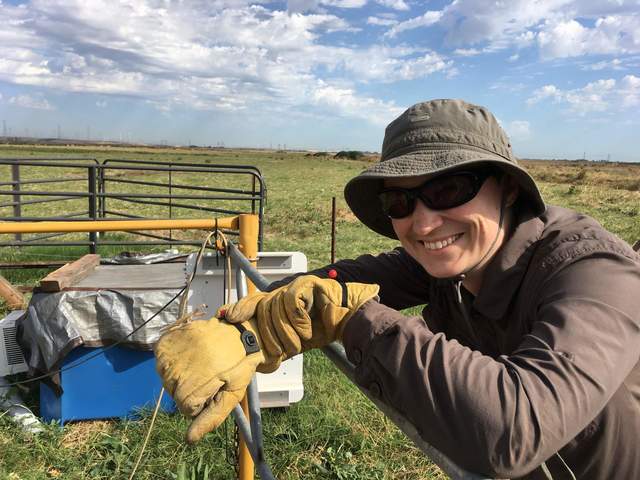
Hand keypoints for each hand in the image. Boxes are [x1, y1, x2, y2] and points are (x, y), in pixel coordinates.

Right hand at [154, 317, 263, 442]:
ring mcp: (174, 350)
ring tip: (200, 362)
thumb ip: (211, 418)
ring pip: (165, 376)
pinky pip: (161, 356)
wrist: (243, 332)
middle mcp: (179, 368)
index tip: (215, 387)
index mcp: (195, 384)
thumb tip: (189, 439)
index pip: (185, 407)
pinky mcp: (171, 336)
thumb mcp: (232, 395)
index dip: (201, 401)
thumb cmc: (240, 366)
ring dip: (180, 373)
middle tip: (209, 373)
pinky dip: (171, 358)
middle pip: (174, 392)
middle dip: (190, 388)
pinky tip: (189, 353)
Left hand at [218, 275, 378, 366]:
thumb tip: (258, 362)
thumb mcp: (294, 342)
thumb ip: (277, 346)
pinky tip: (307, 329)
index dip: (240, 308)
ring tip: (298, 343)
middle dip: (268, 335)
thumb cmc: (321, 331)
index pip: (253, 302)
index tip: (228, 317)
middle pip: (262, 307)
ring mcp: (294, 286)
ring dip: (286, 331)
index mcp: (277, 304)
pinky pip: (291, 301)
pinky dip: (298, 320)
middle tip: (278, 353)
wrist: (348, 322)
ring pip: (275, 306)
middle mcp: (283, 292)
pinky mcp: (307, 283)